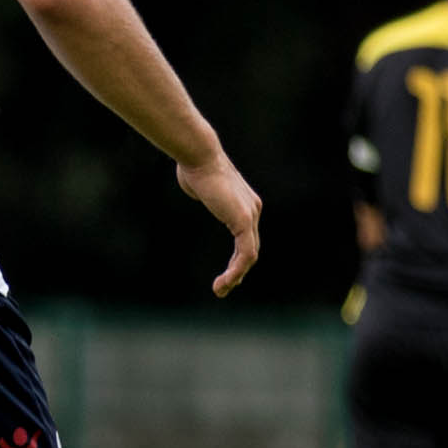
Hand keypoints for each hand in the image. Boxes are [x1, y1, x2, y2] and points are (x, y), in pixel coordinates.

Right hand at [176, 152, 262, 296]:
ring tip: (220, 290)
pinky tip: (223, 281)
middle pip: (250, 250)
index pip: (247, 238)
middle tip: (222, 288)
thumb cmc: (194, 167)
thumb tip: (198, 187)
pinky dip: (235, 270)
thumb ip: (206, 193)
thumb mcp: (202, 185)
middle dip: (238, 272)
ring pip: (249, 256)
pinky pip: (245, 253)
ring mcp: (250, 216)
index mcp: (245, 204)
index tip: (225, 274)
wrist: (199, 157)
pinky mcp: (243, 221)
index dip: (237, 259)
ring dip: (236, 276)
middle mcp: (253, 210)